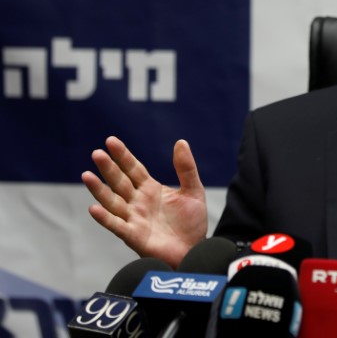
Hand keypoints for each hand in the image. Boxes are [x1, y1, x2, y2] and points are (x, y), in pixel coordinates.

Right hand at [81, 137, 207, 268]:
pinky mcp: (134, 236)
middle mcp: (138, 202)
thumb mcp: (193, 190)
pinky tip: (94, 208)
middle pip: (120, 182)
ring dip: (99, 190)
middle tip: (97, 153)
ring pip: (112, 201)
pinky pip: (116, 225)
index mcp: (150, 189)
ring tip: (87, 175)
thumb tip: (180, 141)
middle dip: (109, 168)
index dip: (122, 155)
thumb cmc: (192, 222)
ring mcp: (134, 218)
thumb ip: (186, 168)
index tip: (111, 141)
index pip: (133, 168)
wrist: (195, 250)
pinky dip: (105, 217)